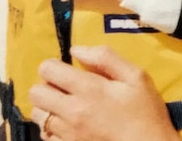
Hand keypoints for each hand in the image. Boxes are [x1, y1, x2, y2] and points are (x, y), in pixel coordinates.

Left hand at [29, 46, 179, 140]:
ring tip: (66, 107)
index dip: (54, 65)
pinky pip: (46, 137)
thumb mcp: (136, 76)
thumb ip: (106, 57)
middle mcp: (71, 111)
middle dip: (47, 86)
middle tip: (64, 88)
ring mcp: (67, 134)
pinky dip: (52, 129)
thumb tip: (76, 50)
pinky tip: (69, 126)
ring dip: (48, 108)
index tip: (67, 70)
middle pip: (35, 92)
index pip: (47, 69)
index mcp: (88, 88)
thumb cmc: (146, 112)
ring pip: (38, 115)